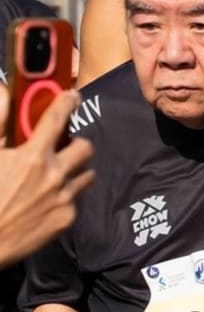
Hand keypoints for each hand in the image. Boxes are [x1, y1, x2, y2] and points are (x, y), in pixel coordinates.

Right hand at [0, 85, 95, 267]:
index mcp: (32, 157)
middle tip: (61, 147)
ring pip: (86, 174)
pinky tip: (45, 201)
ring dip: (74, 171)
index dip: (67, 101)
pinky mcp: (67, 220)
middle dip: (75, 144)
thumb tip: (2, 91)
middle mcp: (55, 175)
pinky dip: (65, 197)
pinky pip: (76, 200)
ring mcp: (63, 198)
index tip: (72, 95)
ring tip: (55, 175)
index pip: (58, 118)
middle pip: (85, 147)